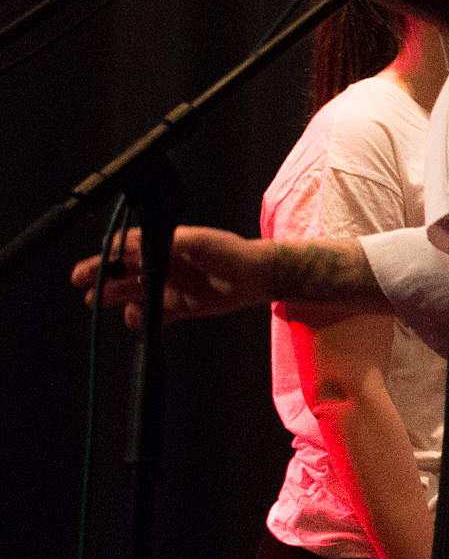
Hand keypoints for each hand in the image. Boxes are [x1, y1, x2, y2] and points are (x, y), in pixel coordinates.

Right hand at [71, 226, 278, 325]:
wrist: (257, 276)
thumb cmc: (229, 252)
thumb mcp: (198, 241)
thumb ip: (168, 242)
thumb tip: (138, 247)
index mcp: (163, 246)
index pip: (126, 249)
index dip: (106, 256)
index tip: (92, 263)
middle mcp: (162, 266)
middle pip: (123, 272)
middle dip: (100, 277)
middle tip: (81, 284)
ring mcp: (169, 287)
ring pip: (133, 294)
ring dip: (114, 297)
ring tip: (96, 301)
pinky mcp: (180, 307)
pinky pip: (153, 314)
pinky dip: (140, 317)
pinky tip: (133, 317)